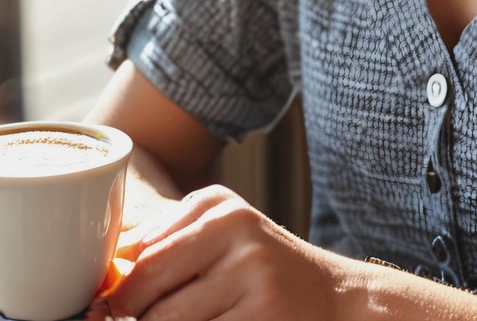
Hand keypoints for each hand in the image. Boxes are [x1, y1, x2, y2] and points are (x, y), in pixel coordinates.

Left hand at [98, 185, 349, 319]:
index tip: (111, 310)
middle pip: (145, 287)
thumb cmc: (263, 270)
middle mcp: (234, 229)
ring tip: (195, 316)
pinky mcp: (261, 315)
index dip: (116, 292)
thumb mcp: (220, 238)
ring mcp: (250, 273)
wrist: (334, 297)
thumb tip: (106, 271)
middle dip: (130, 316)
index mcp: (216, 204)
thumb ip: (164, 243)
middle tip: (136, 320)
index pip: (137, 253)